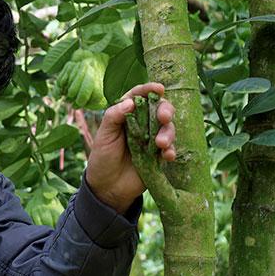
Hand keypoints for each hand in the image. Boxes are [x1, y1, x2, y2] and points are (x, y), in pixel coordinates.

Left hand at [84, 82, 176, 212]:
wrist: (108, 187)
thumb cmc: (103, 157)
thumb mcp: (104, 135)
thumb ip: (114, 117)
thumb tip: (131, 101)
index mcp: (127, 114)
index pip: (139, 96)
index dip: (149, 90)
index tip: (158, 88)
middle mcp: (142, 124)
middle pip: (160, 109)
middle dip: (166, 110)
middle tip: (163, 118)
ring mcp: (152, 139)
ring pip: (168, 128)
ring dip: (168, 133)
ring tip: (160, 144)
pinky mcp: (159, 155)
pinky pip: (171, 148)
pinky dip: (171, 150)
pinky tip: (166, 155)